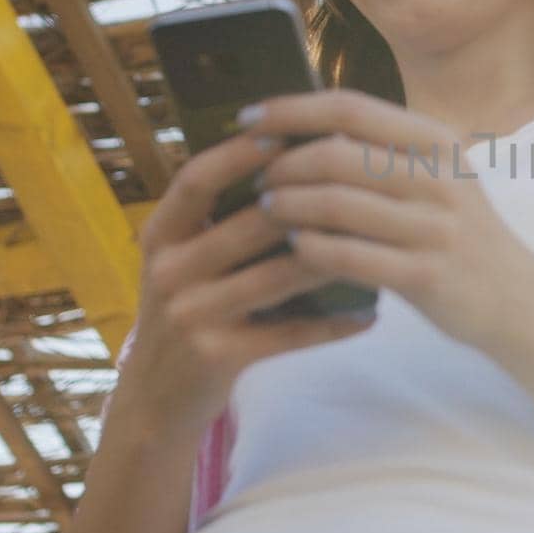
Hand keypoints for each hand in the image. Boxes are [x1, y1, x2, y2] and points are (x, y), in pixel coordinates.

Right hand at [120, 131, 377, 430]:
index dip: (239, 153)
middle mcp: (168, 271)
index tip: (287, 133)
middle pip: (247, 225)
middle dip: (306, 203)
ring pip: (274, 277)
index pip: (196, 180)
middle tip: (360, 183)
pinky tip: (369, 314)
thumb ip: (219, 217)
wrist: (155, 398)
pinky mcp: (217, 356)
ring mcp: (190, 316)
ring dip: (331, 257)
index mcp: (160, 236)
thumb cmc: (188, 310)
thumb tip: (287, 154)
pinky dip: (332, 324)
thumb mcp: (185, 260)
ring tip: (378, 241)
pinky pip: (288, 334)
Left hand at [242, 88, 533, 350]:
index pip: (351, 108)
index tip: (249, 117)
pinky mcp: (426, 275)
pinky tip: (295, 249)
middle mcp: (439, 178)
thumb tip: (305, 131)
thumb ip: (385, 153)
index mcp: (437, 143)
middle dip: (283, 164)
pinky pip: (351, 255)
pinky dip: (312, 249)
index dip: (291, 109)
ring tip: (266, 210)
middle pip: (337, 154)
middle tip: (256, 177)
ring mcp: (435, 227)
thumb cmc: (463, 236)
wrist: (521, 301)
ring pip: (338, 204)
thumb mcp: (439, 179)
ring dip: (289, 206)